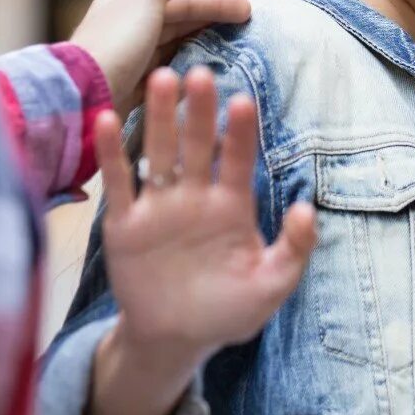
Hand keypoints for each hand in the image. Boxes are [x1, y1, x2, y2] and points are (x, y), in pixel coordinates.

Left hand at [70, 0, 250, 118]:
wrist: (82, 96)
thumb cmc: (115, 42)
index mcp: (130, 0)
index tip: (249, 10)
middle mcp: (130, 27)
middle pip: (181, 19)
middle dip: (214, 20)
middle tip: (250, 29)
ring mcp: (132, 59)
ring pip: (177, 46)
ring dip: (206, 46)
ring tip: (237, 53)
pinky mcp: (134, 88)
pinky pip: (168, 74)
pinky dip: (189, 71)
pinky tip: (209, 76)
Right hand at [96, 67, 316, 368]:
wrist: (174, 341)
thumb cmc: (226, 312)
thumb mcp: (269, 286)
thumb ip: (293, 250)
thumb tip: (307, 209)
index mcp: (231, 205)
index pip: (239, 160)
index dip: (240, 133)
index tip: (242, 101)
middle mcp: (195, 196)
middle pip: (197, 145)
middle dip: (199, 111)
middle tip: (201, 73)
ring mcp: (159, 206)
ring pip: (159, 153)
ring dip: (159, 118)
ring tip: (161, 80)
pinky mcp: (125, 224)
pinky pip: (119, 183)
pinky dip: (112, 153)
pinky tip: (107, 119)